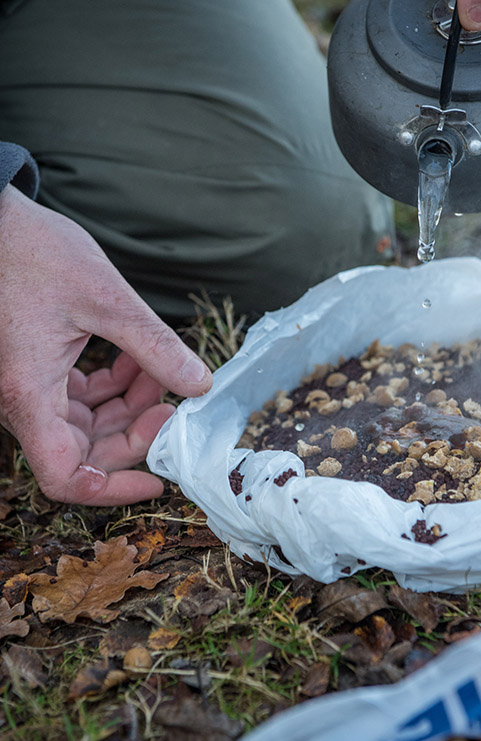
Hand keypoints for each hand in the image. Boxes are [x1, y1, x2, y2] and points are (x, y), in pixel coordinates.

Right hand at [0, 185, 212, 504]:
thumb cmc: (31, 250)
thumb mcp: (106, 298)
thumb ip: (154, 347)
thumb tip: (199, 384)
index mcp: (27, 393)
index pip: (64, 476)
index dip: (111, 490)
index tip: (156, 480)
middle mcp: (20, 398)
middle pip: (82, 453)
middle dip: (133, 436)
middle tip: (172, 407)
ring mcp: (26, 385)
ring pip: (84, 425)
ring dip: (128, 408)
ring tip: (162, 373)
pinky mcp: (33, 367)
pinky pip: (77, 399)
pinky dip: (112, 388)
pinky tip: (139, 361)